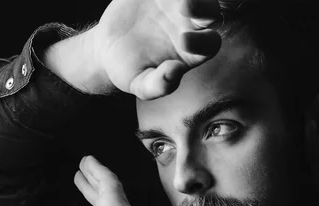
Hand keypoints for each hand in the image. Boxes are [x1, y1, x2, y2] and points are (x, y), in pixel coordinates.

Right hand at [90, 0, 221, 98]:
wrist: (107, 46)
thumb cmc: (129, 69)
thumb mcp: (139, 83)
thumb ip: (159, 85)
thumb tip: (176, 70)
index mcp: (192, 50)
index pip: (209, 45)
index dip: (202, 42)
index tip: (183, 40)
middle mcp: (190, 25)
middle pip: (210, 11)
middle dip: (203, 7)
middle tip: (184, 7)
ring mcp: (177, 4)